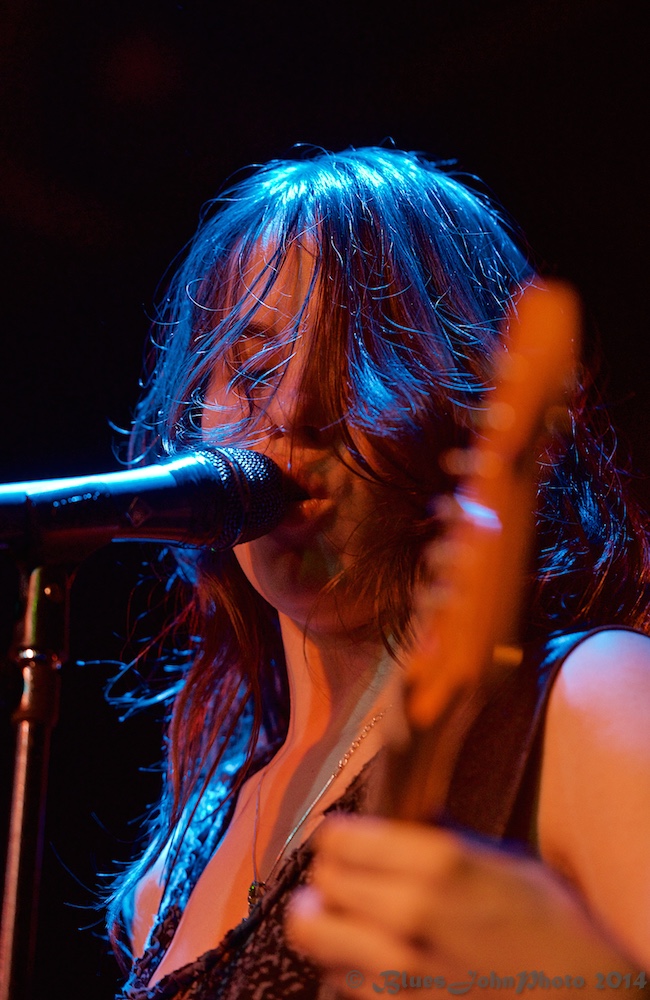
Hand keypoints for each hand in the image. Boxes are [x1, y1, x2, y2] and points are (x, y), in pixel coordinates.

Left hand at [287, 815, 640, 998]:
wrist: (583, 998)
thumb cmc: (549, 925)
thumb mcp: (500, 860)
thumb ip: (440, 837)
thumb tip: (397, 814)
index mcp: (438, 862)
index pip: (339, 839)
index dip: (337, 837)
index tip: (342, 839)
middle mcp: (410, 913)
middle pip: (319, 885)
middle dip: (329, 877)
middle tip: (344, 878)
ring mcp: (401, 971)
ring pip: (314, 936)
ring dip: (328, 924)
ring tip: (348, 919)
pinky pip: (339, 983)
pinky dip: (345, 967)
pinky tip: (370, 960)